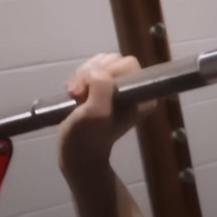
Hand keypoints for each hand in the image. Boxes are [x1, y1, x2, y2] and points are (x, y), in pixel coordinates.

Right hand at [58, 54, 155, 176]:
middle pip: (113, 61)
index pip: (128, 64)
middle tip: (78, 93)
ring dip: (83, 75)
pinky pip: (92, 71)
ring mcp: (119, 88)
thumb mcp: (95, 113)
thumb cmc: (86, 137)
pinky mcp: (103, 88)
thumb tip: (96, 70)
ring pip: (101, 64)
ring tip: (75, 94)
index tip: (88, 90)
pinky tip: (73, 93)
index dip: (105, 72)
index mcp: (143, 95)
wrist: (76, 155)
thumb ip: (101, 87)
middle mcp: (135, 89)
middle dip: (91, 73)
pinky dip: (79, 78)